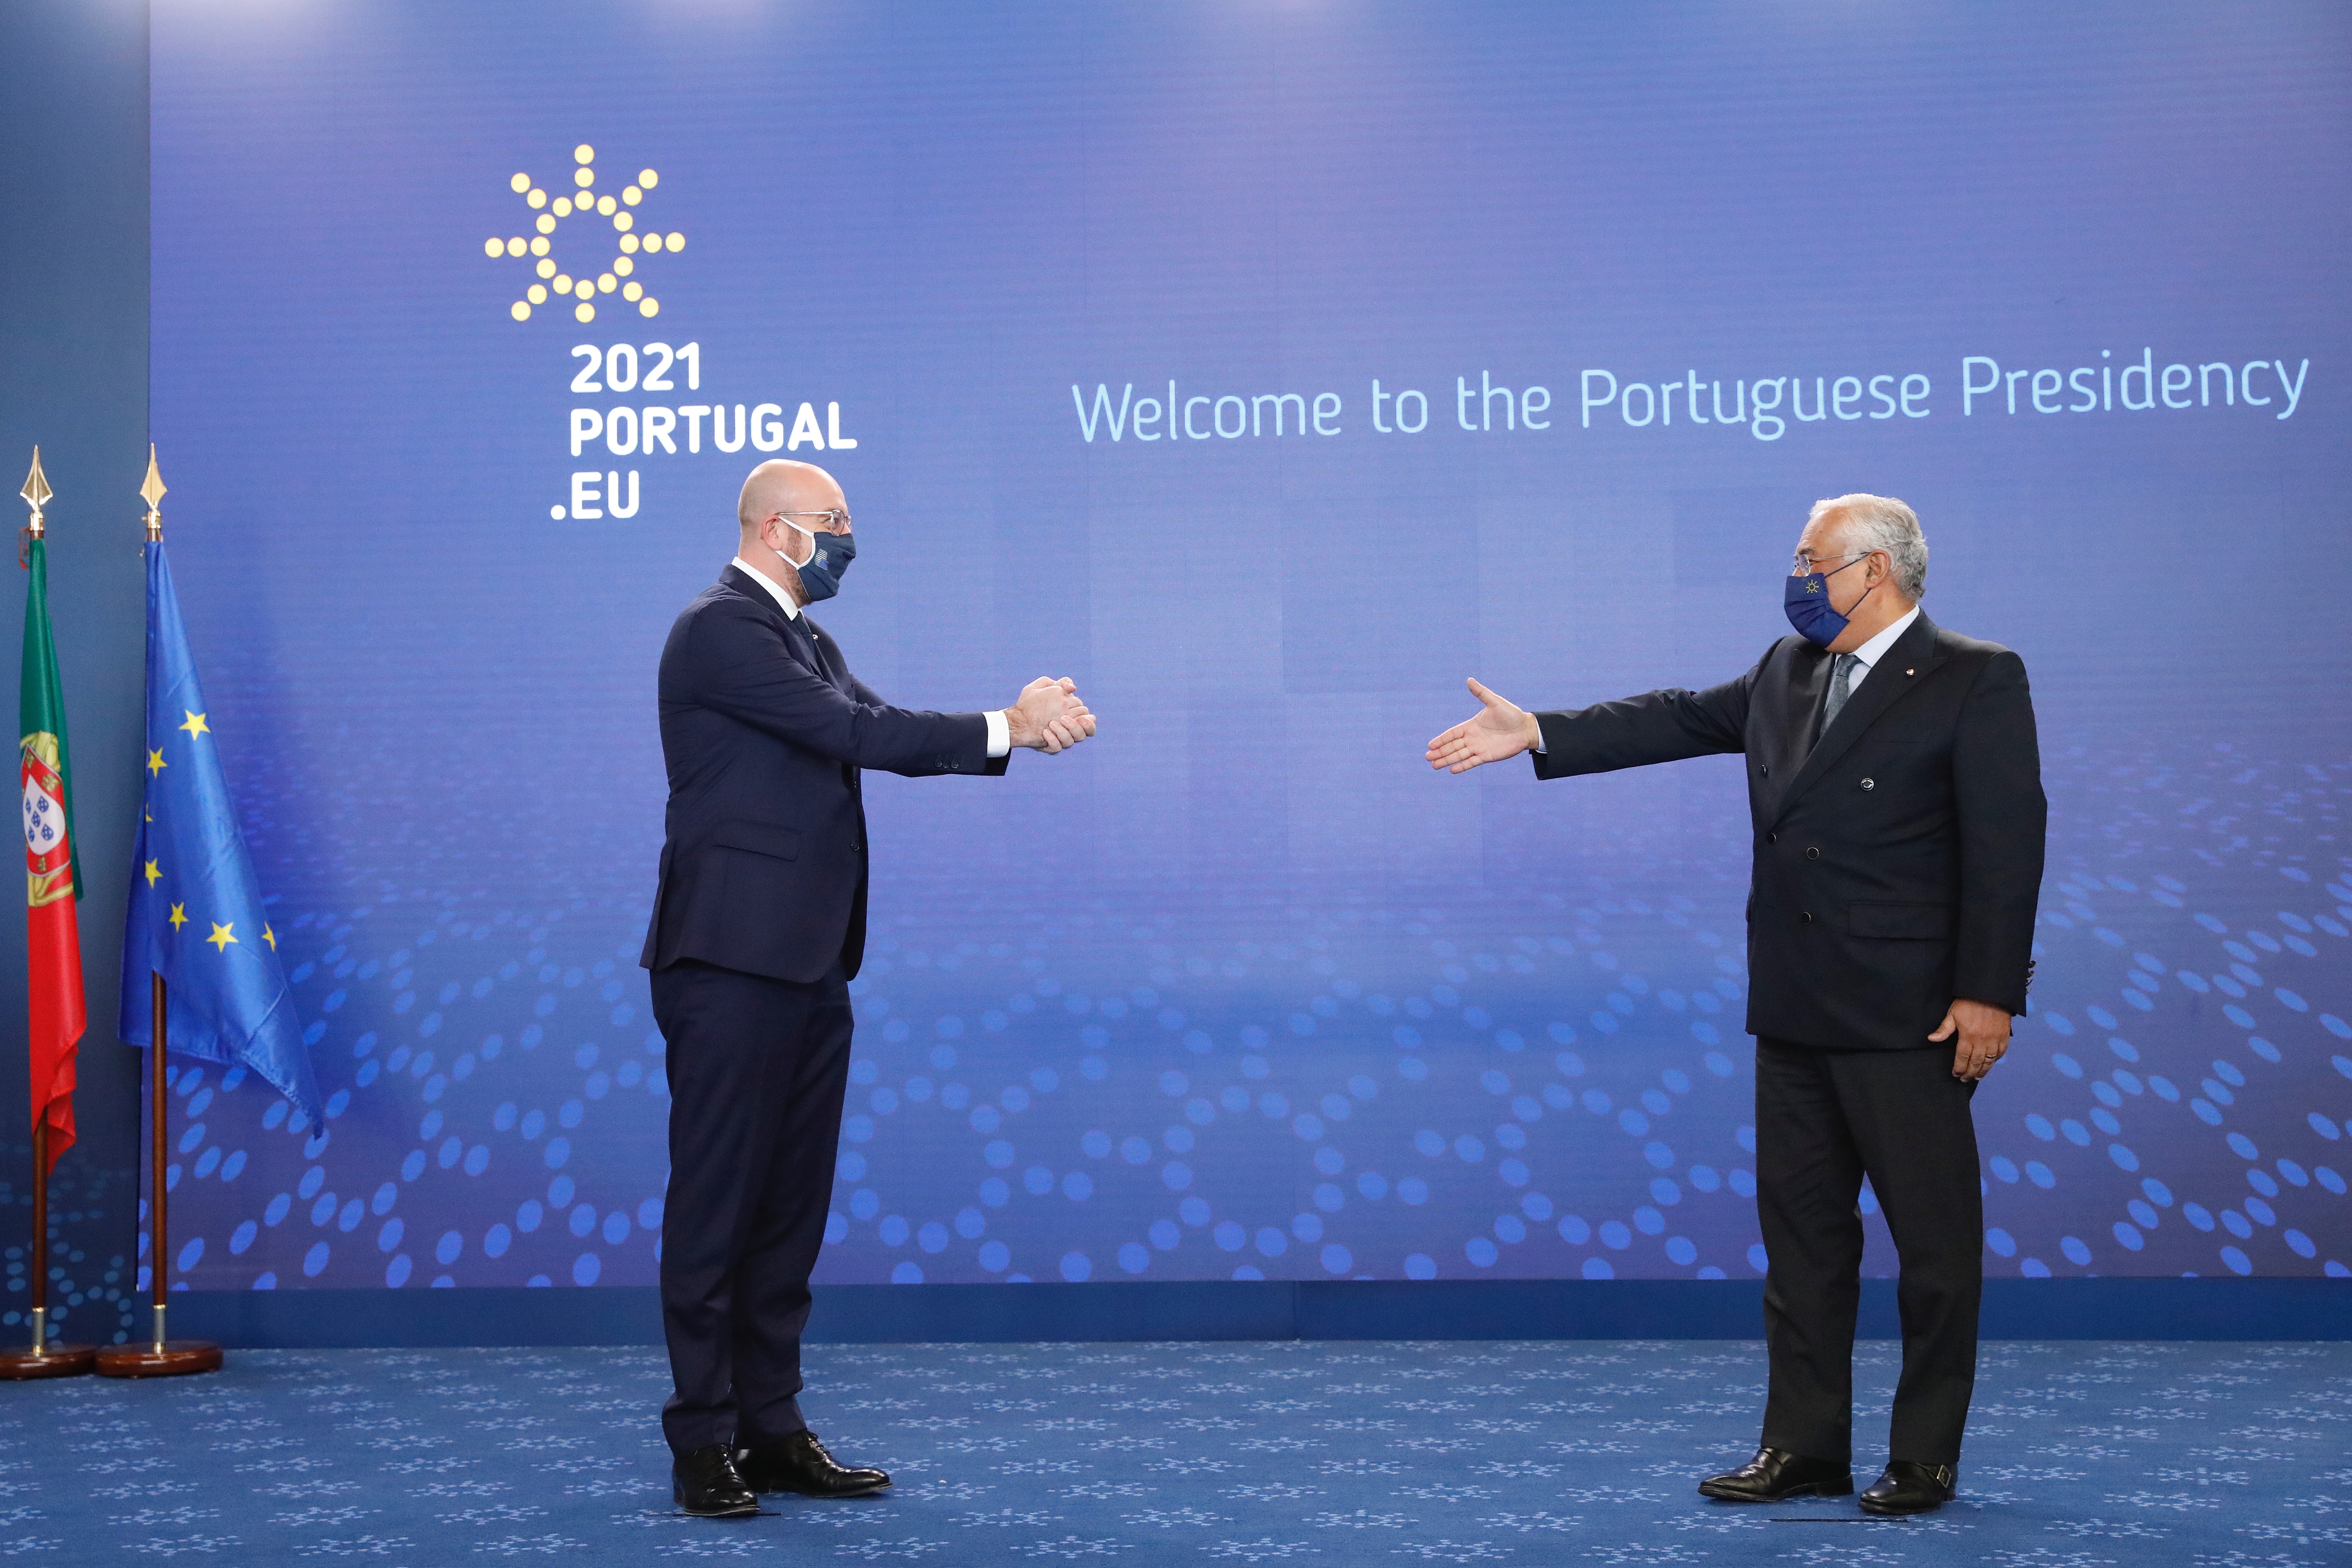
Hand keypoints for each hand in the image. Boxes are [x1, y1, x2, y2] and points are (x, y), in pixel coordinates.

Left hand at [1006, 676, 1096, 753]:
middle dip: (1076, 726)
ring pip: (1072, 742)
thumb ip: (1060, 683)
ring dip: (1064, 733)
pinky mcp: (1050, 746)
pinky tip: (1045, 733)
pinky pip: (1056, 748)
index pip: (1089, 720)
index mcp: (1072, 716)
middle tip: (1063, 718)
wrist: (1014, 718)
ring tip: (1051, 724)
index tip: (1079, 715)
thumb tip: (1074, 687)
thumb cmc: (1029, 702)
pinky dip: (1052, 741)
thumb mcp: (1042, 687)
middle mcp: (1068, 729)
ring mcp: (1059, 739)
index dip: (1087, 719)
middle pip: (1084, 733)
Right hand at [1426, 678, 1542, 773]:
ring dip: (1447, 760)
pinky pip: (1472, 762)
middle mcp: (1473, 738)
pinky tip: (1452, 770)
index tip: (1430, 745)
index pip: (1453, 733)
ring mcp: (1479, 748)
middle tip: (1427, 757)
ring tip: (1434, 765)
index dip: (1442, 739)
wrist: (1525, 728)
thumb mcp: (1495, 702)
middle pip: (1453, 746)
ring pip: (1459, 755)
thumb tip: (1469, 680)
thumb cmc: (1511, 714)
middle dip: (1440, 752)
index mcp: (1472, 725)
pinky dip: (1462, 766)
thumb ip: (1481, 693)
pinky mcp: (1487, 756)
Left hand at [1929, 997, 2011, 1080]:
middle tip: (1966, 1079)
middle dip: (1970, 1072)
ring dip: (1983, 1070)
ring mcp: (1994, 1039)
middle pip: (1975, 1062)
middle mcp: (1982, 1041)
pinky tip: (1991, 1063)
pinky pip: (2001, 1052)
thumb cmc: (1968, 1002)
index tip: (1956, 1074)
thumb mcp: (1952, 1013)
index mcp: (1967, 1036)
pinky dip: (1996, 1059)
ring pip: (1989, 1060)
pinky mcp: (2004, 1035)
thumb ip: (1944, 1029)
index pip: (1962, 1057)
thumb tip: (1931, 1039)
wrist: (1989, 991)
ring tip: (1978, 1077)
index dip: (1959, 1068)